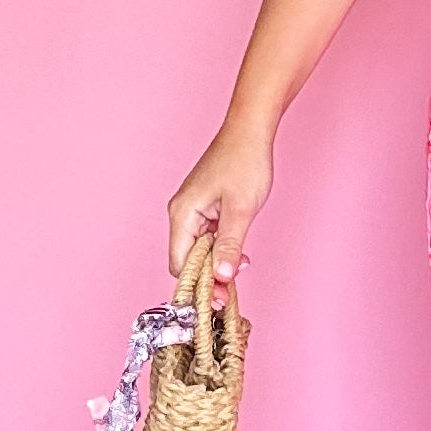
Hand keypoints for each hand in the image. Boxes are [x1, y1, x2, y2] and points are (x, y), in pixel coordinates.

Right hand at [168, 123, 273, 293]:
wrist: (250, 132)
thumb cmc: (244, 162)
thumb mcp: (240, 209)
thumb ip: (230, 245)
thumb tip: (221, 277)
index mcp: (182, 214)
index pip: (180, 263)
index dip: (197, 284)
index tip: (216, 299)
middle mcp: (182, 214)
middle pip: (187, 259)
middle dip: (207, 277)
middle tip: (229, 292)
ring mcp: (193, 210)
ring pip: (199, 250)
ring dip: (216, 264)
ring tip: (238, 270)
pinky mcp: (206, 207)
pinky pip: (208, 238)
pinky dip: (221, 249)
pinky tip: (238, 255)